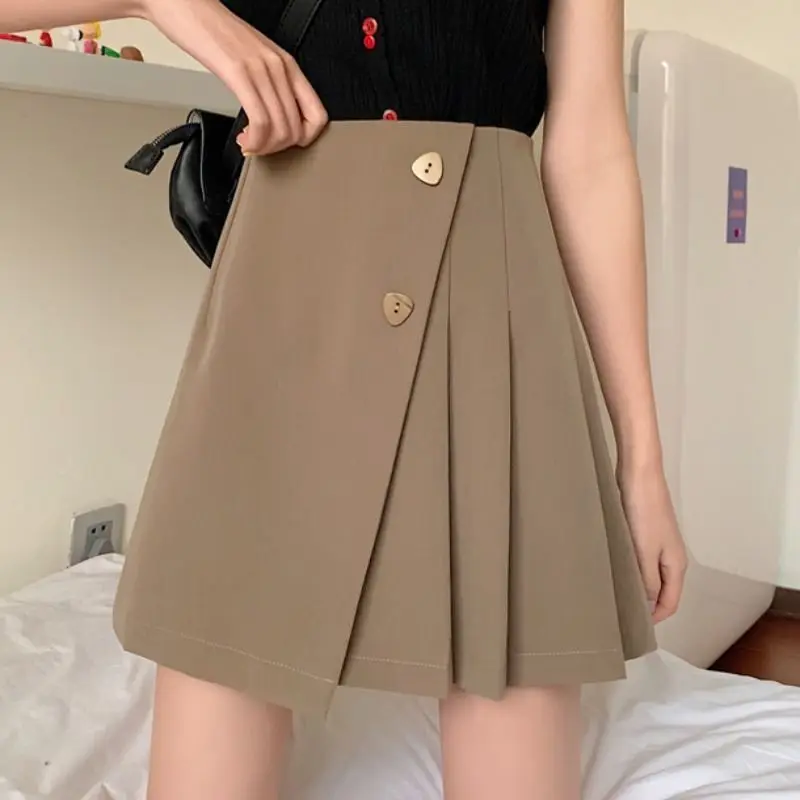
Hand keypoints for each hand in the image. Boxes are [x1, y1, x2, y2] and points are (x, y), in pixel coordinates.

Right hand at [143, 0, 327, 154]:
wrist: (186, 6)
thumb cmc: (215, 33)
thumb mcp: (255, 60)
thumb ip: (271, 86)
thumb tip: (277, 119)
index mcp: (287, 64)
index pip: (317, 116)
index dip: (303, 139)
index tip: (283, 143)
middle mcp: (279, 67)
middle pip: (297, 129)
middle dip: (278, 148)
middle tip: (259, 147)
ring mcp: (261, 69)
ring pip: (281, 129)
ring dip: (264, 148)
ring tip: (249, 144)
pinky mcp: (238, 72)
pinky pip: (260, 121)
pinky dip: (254, 141)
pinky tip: (243, 139)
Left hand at [618, 464, 687, 623]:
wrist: (639, 474)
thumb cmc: (644, 512)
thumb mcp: (645, 552)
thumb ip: (648, 581)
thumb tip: (649, 607)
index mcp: (676, 565)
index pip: (670, 603)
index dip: (654, 618)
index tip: (632, 628)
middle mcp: (671, 557)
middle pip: (662, 591)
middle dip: (645, 604)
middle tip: (619, 614)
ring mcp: (658, 543)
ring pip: (650, 574)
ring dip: (637, 586)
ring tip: (614, 594)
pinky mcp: (645, 531)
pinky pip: (641, 559)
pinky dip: (631, 569)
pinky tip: (614, 569)